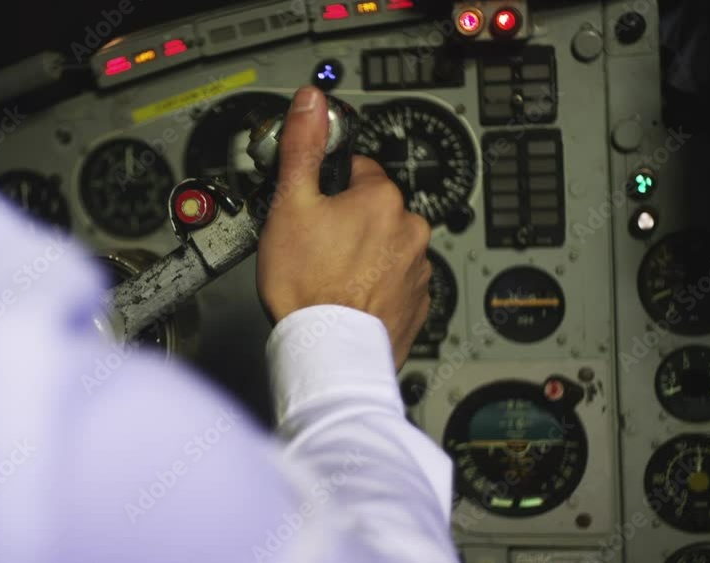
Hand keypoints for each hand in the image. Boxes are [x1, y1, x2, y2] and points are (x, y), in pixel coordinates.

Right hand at [256, 87, 431, 366]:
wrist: (328, 351)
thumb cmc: (308, 285)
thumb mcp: (291, 203)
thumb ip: (304, 146)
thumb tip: (311, 101)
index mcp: (382, 198)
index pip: (357, 172)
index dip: (328, 189)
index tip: (312, 209)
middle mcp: (410, 230)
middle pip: (372, 212)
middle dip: (347, 224)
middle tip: (315, 247)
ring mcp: (418, 270)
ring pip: (385, 248)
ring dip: (363, 256)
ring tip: (330, 277)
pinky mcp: (418, 304)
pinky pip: (395, 283)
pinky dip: (375, 287)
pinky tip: (348, 298)